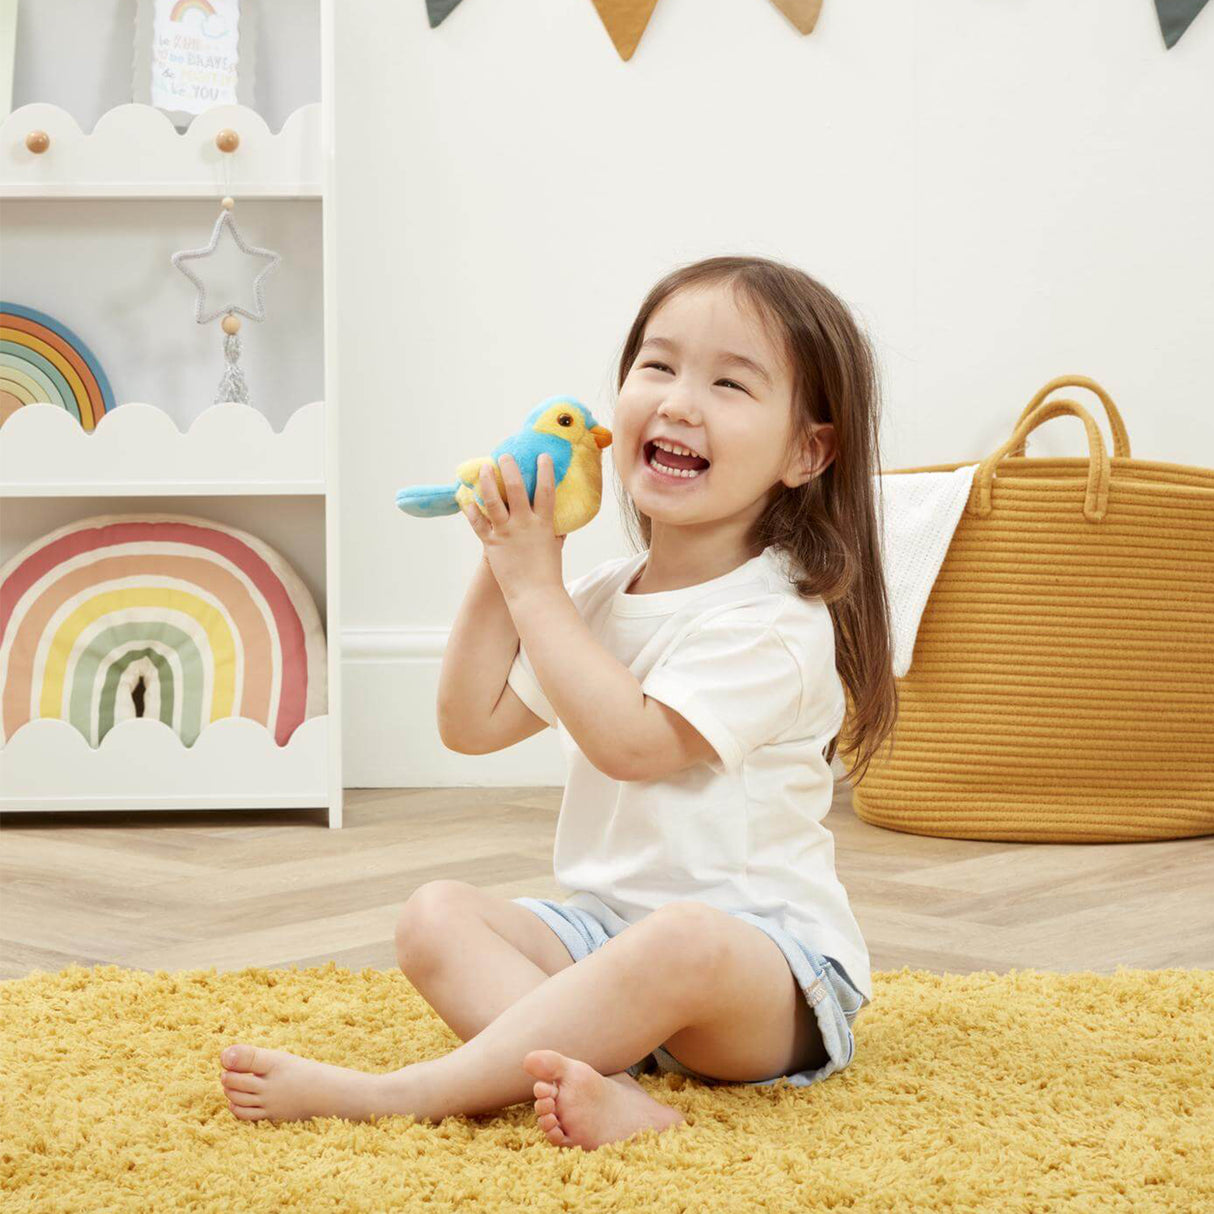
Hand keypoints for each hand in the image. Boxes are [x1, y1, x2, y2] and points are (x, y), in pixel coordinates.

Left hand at [462, 453, 564, 603]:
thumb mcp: (554, 547)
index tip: (542, 456)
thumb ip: (555, 532)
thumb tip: (559, 523)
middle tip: (504, 456)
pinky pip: (478, 523)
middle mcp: (524, 524)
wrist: (535, 595)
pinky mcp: (491, 544)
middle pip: (516, 488)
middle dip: (509, 469)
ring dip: (487, 482)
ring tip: (483, 468)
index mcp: (544, 524)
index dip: (545, 471)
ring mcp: (506, 533)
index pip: (546, 491)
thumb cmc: (547, 574)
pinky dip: (471, 511)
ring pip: (493, 501)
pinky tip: (467, 500)